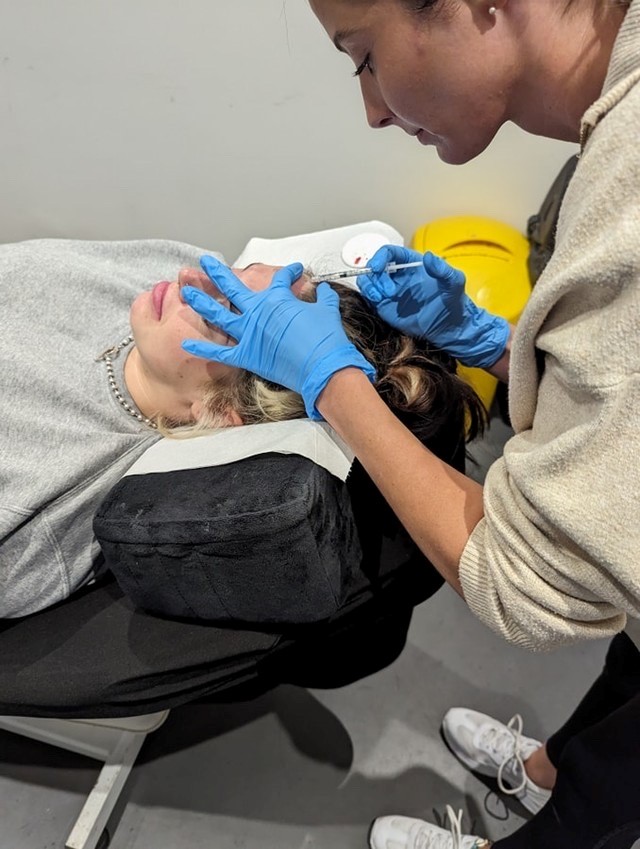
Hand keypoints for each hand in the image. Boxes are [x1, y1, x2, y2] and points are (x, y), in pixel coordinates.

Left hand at [181, 256, 375, 419]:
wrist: (323, 366)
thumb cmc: (326, 338)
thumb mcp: (327, 311)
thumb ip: (324, 298)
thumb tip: (325, 290)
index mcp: (277, 298)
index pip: (280, 279)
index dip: (289, 272)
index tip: (295, 270)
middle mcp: (257, 311)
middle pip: (232, 287)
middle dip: (217, 273)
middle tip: (206, 262)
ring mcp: (248, 333)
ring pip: (217, 314)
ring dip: (201, 302)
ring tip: (186, 291)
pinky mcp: (246, 355)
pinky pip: (219, 352)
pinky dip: (203, 349)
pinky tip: (186, 344)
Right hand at [359, 245, 509, 368]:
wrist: (449, 328)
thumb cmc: (453, 303)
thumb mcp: (454, 283)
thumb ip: (443, 270)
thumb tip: (429, 256)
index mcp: (411, 263)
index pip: (390, 252)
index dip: (380, 257)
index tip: (377, 267)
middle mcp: (398, 275)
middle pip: (375, 266)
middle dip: (376, 276)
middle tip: (389, 292)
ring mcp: (389, 290)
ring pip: (368, 281)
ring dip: (369, 286)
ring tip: (380, 298)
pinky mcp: (385, 306)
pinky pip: (369, 297)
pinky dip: (368, 297)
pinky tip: (379, 302)